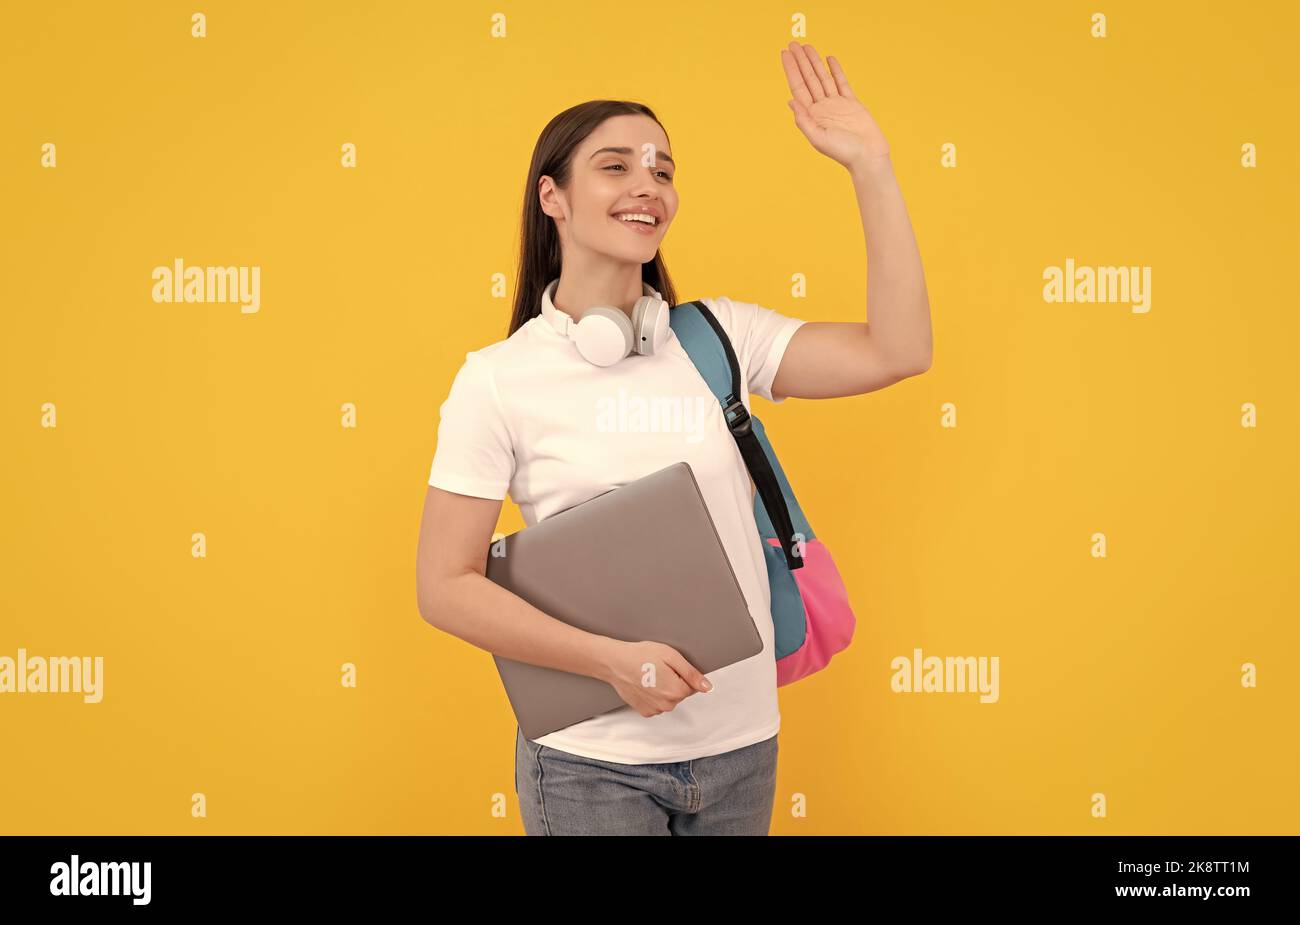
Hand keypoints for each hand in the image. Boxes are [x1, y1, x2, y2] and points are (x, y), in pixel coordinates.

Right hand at [602, 640, 712, 717]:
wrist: (614, 662)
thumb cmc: (640, 656)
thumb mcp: (671, 656)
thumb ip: (692, 674)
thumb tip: (707, 686)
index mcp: (676, 691)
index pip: (692, 686)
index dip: (681, 673)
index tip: (668, 667)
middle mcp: (667, 705)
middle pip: (680, 693)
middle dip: (673, 681)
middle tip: (658, 669)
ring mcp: (655, 710)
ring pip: (668, 699)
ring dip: (663, 689)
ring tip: (649, 676)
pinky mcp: (645, 711)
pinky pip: (657, 704)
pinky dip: (653, 696)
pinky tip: (644, 684)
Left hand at [780, 41, 890, 169]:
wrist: (868, 156)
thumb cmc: (843, 152)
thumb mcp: (818, 139)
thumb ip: (804, 121)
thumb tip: (791, 101)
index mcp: (812, 116)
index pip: (798, 88)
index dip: (791, 71)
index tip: (785, 55)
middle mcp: (822, 108)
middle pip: (808, 79)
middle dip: (800, 61)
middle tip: (793, 44)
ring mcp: (836, 104)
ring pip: (823, 78)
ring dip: (814, 62)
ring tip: (807, 47)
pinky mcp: (852, 103)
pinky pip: (842, 82)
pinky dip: (835, 70)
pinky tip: (829, 59)